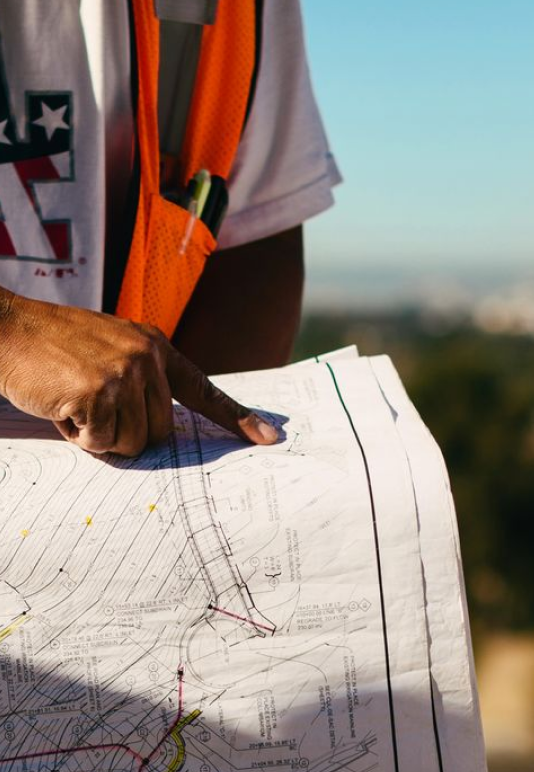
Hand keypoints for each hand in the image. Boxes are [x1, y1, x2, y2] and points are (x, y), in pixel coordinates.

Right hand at [0, 289, 279, 455]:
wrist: (6, 329)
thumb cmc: (52, 347)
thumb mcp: (108, 349)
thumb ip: (139, 378)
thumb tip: (160, 428)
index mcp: (153, 347)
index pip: (202, 389)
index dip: (236, 418)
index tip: (268, 440)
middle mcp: (146, 358)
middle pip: (159, 431)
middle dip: (123, 431)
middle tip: (89, 404)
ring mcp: (124, 374)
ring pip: (132, 442)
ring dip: (98, 434)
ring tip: (73, 400)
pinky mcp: (98, 392)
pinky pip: (101, 442)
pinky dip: (77, 435)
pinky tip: (61, 405)